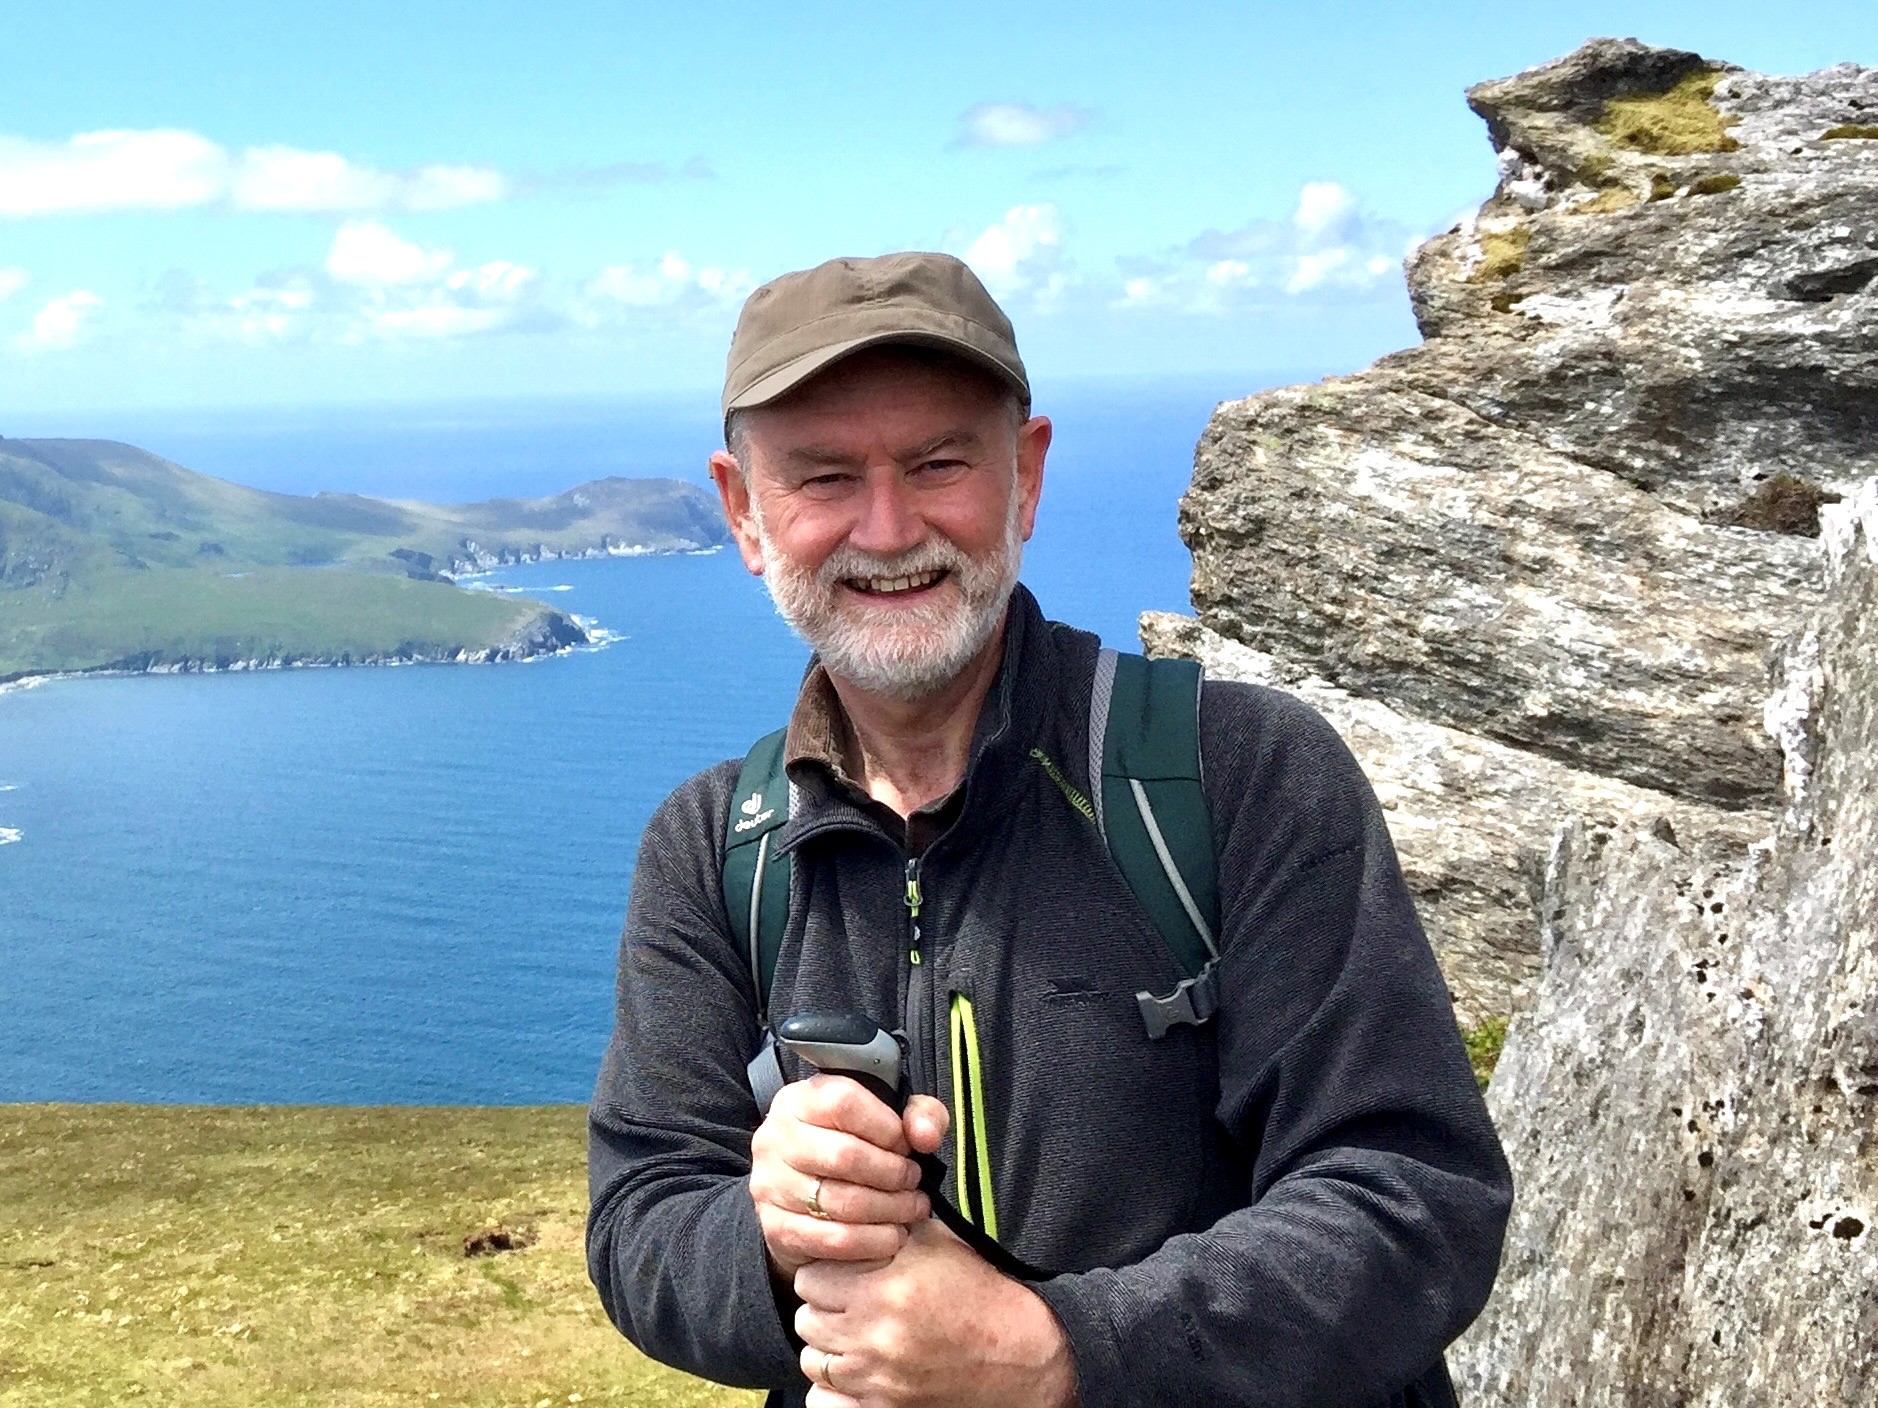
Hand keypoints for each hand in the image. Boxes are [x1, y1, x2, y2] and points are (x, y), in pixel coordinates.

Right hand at [749, 1075, 946, 1277]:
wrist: (803, 1195)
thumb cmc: (852, 1147)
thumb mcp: (888, 1118)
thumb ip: (919, 1114)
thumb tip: (925, 1135)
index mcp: (800, 1100)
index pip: (844, 1104)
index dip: (886, 1128)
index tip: (907, 1146)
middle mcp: (775, 1138)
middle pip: (844, 1155)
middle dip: (893, 1174)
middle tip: (914, 1182)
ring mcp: (770, 1185)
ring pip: (841, 1202)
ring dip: (889, 1210)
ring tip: (910, 1208)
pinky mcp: (776, 1228)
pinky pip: (834, 1239)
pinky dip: (873, 1242)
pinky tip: (893, 1235)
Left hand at [793, 1219, 1077, 1407]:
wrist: (1021, 1352)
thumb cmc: (979, 1289)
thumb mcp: (937, 1243)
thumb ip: (890, 1225)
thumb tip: (852, 1204)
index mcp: (886, 1288)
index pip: (810, 1277)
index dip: (825, 1269)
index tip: (843, 1269)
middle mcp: (876, 1335)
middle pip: (806, 1319)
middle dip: (823, 1306)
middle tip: (848, 1299)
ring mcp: (878, 1377)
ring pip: (813, 1360)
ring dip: (828, 1344)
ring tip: (855, 1332)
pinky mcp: (884, 1407)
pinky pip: (824, 1399)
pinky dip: (834, 1385)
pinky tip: (857, 1367)